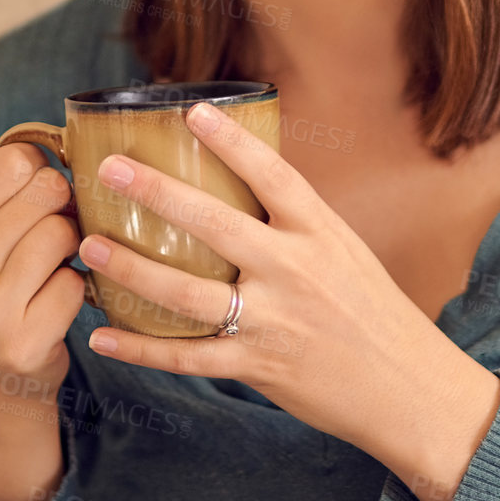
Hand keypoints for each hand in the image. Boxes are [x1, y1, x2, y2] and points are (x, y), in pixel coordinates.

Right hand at [0, 142, 85, 397]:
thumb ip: (8, 189)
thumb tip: (72, 144)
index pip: (14, 160)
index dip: (39, 169)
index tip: (36, 191)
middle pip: (47, 190)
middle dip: (61, 206)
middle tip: (51, 231)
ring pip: (64, 233)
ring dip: (72, 248)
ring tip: (53, 264)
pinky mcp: (24, 342)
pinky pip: (76, 285)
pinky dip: (76, 290)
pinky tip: (54, 302)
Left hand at [75, 101, 499, 500]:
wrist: (409, 389)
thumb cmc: (373, 311)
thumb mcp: (344, 250)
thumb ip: (294, 221)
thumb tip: (241, 175)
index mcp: (320, 234)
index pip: (273, 175)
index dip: (233, 141)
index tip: (192, 111)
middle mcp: (295, 271)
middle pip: (216, 225)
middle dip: (158, 194)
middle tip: (109, 170)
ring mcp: (275, 321)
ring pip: (187, 294)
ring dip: (131, 269)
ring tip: (89, 247)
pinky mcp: (260, 367)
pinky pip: (188, 357)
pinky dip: (141, 350)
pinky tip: (103, 338)